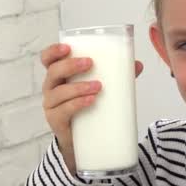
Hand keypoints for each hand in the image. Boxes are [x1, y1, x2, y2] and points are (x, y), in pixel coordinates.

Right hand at [40, 43, 142, 173]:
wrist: (79, 138)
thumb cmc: (87, 105)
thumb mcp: (100, 87)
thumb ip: (118, 75)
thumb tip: (137, 65)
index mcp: (59, 75)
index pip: (48, 59)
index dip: (53, 51)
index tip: (67, 48)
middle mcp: (51, 88)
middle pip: (53, 72)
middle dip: (70, 66)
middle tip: (90, 63)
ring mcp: (51, 105)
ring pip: (58, 92)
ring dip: (78, 87)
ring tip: (98, 86)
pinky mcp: (56, 121)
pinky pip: (63, 111)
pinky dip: (77, 104)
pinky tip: (90, 101)